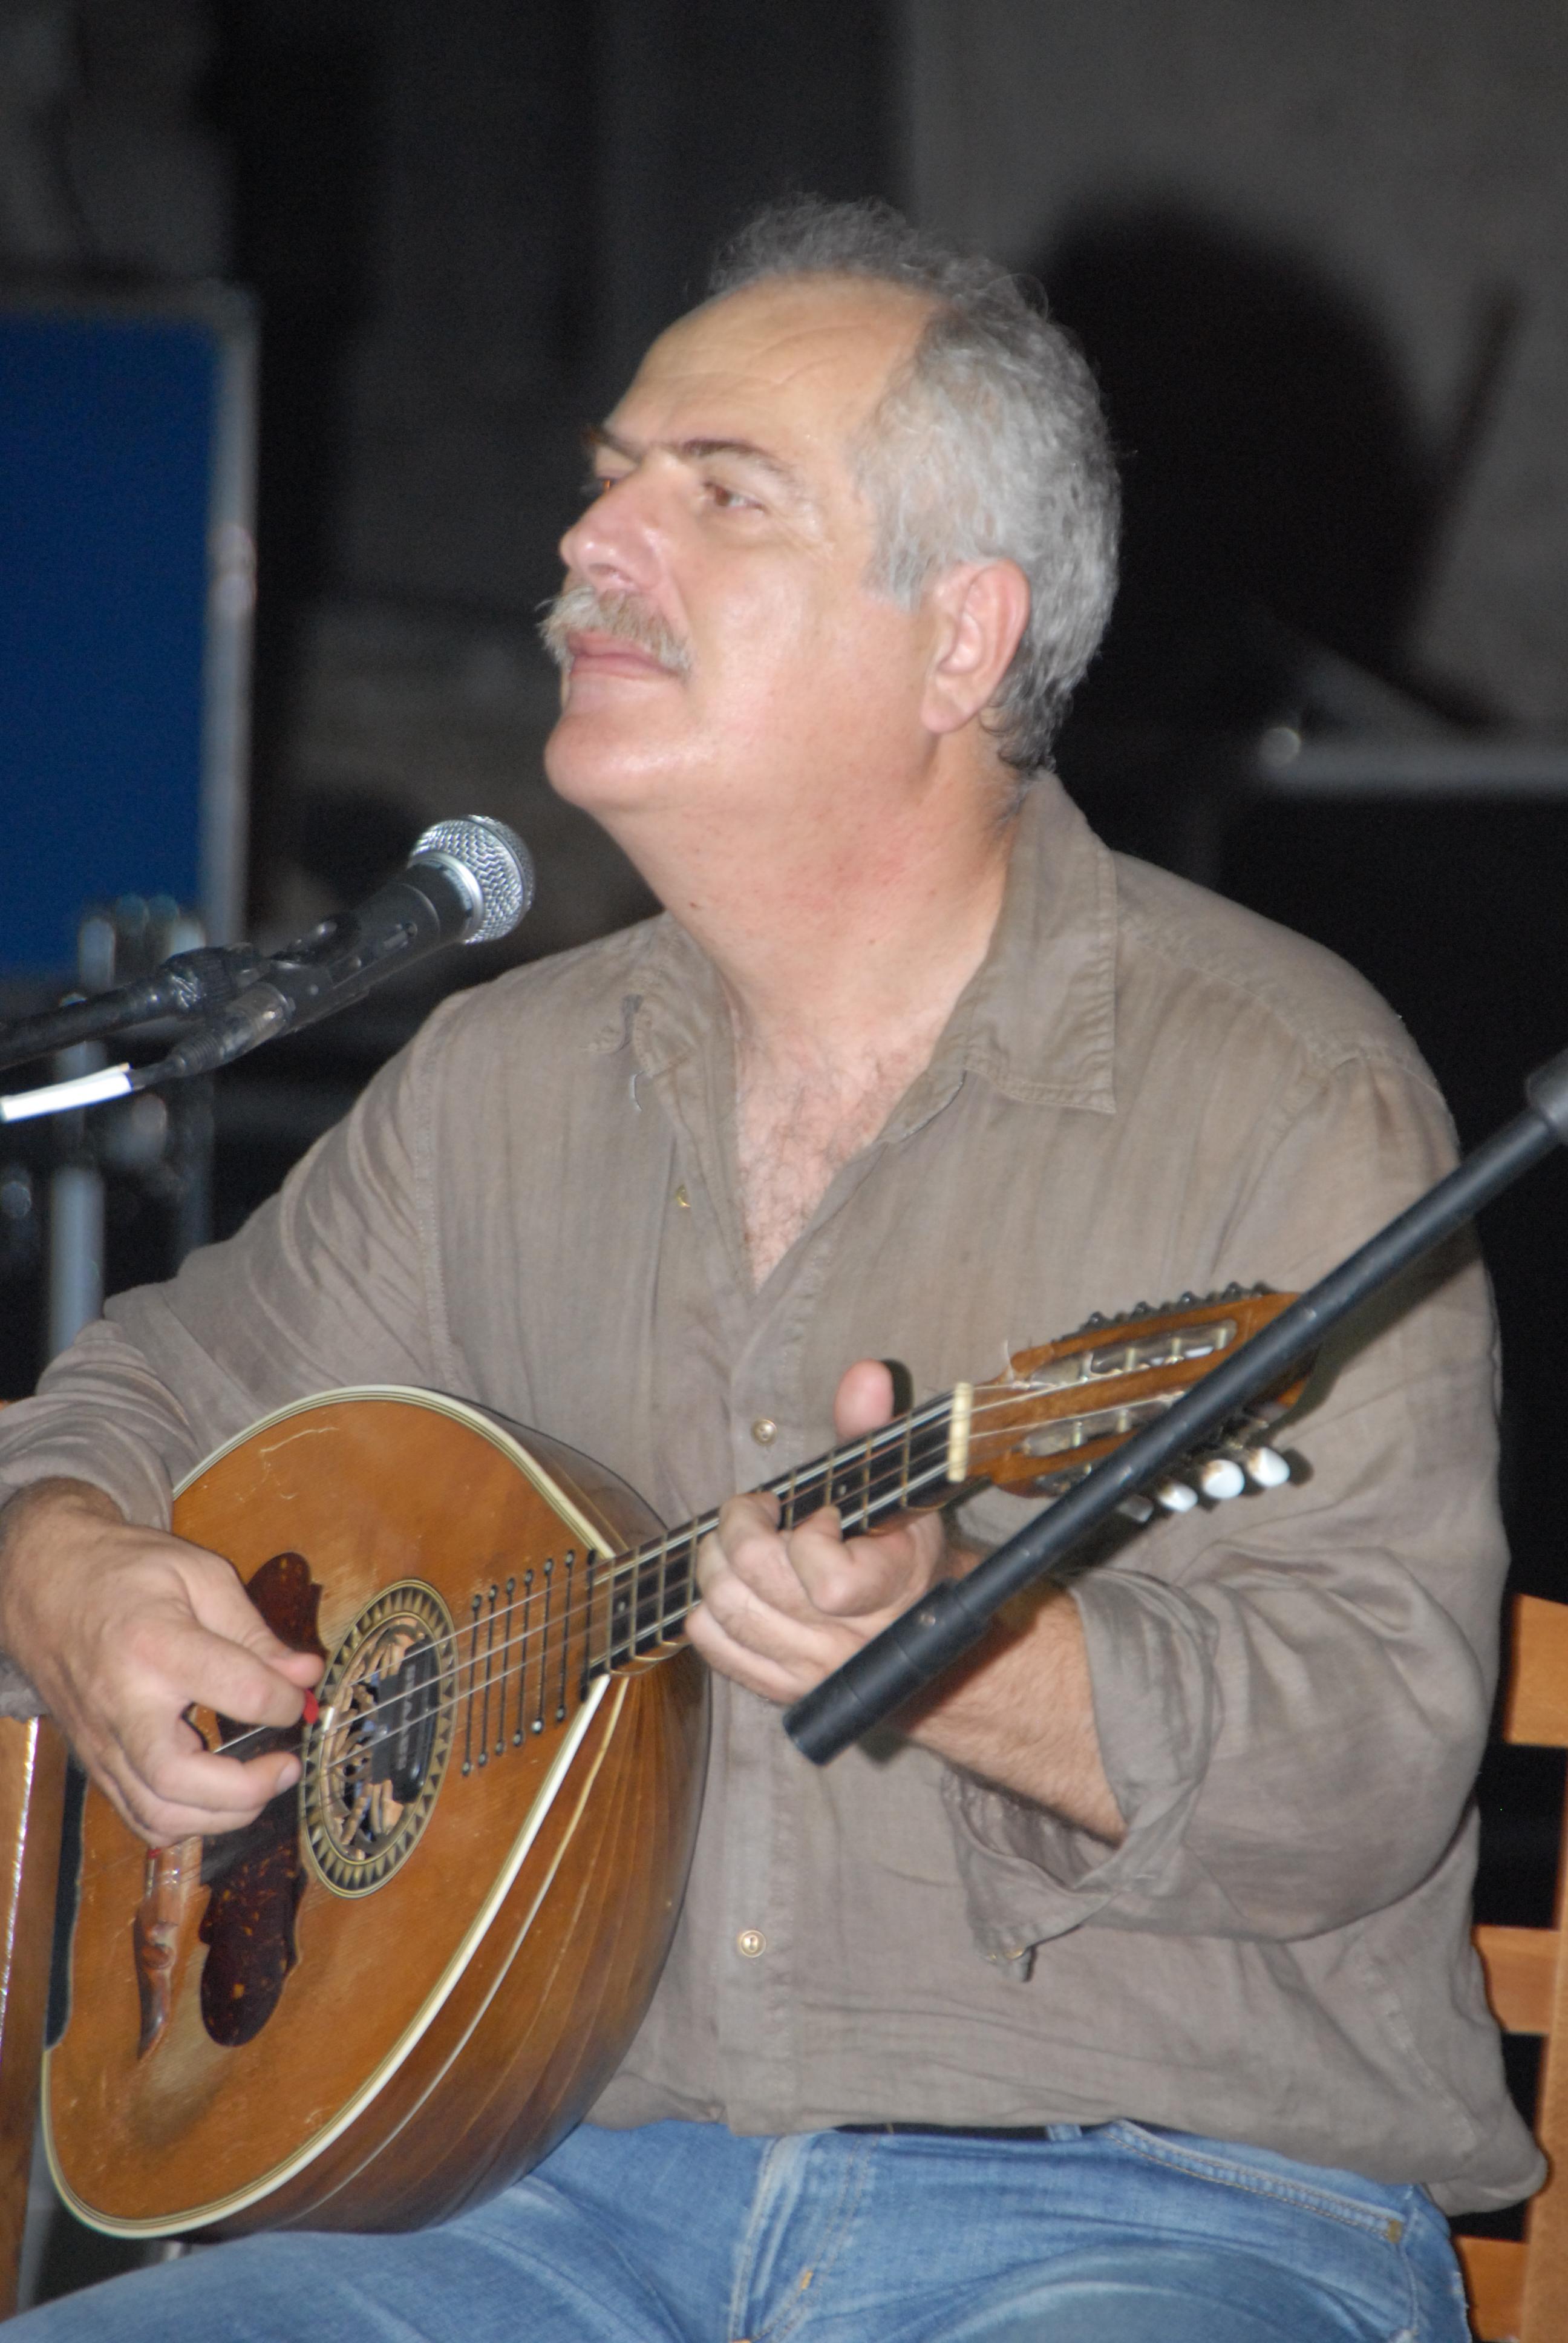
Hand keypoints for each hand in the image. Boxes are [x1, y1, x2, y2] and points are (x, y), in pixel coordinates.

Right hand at [0, 1479, 321, 1846]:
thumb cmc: (127, 1572)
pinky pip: (139, 1816)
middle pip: (178, 1779)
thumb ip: (254, 1630)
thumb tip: (307, 1674)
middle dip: (247, 1788)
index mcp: (155, 1645)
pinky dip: (186, 1822)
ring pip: (157, 1813)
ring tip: (262, 1785)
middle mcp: (122, 1704)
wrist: (45, 1585)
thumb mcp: (199, 1575)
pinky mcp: (95, 1762)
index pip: (236, 1690)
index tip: (303, 1696)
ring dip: (222, 1816)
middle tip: (288, 1766)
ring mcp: (102, 1741)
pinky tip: (217, 1798)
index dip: (285, 1701)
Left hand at [687, 1360, 954, 1704]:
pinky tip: (733, 1580)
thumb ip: (873, 1430)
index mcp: (890, 1592)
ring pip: (726, 1610)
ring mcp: (809, 1672)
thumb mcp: (895, 1486)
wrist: (914, 1631)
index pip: (828, 1585)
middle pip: (754, 1585)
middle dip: (740, 1530)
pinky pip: (712, 1641)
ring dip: (716, 1560)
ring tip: (740, 1538)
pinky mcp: (778, 1687)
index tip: (821, 1517)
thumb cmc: (899, 1547)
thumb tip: (867, 1374)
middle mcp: (849, 1644)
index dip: (809, 1540)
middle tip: (757, 1510)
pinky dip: (706, 1604)